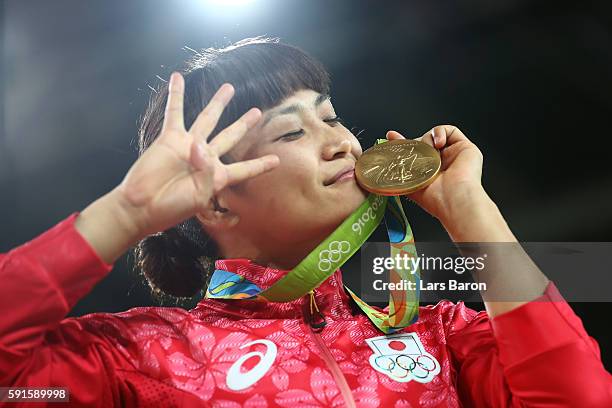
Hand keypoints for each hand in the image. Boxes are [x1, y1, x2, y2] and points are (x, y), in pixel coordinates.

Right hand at [116, 72, 278, 235]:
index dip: (260, 165)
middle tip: (257, 112)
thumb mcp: (198, 196)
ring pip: (207, 118)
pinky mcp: (170, 139)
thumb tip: (198, 144)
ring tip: (229, 87)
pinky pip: (174, 112)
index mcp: (217, 177)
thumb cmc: (173, 207)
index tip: (276, 161)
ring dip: (218, 103)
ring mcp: (188, 145)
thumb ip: (204, 171)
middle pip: (230, 136)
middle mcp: (206, 158)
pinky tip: (177, 77)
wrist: (143, 207)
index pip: (244, 169)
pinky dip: (175, 95)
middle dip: (244, 124)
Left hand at [386, 125, 484, 224]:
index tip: (391, 137)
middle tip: (402, 144)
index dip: (402, 144)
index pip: (414, 155)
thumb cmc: (433, 197)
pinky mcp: (465, 147)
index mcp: (428, 173)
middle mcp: (441, 164)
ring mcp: (453, 155)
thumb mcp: (407, 183)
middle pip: (422, 143)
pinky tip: (438, 144)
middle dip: (412, 142)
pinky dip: (440, 132)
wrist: (452, 198)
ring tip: (428, 153)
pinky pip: (450, 130)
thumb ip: (397, 169)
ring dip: (427, 140)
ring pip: (434, 136)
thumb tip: (385, 157)